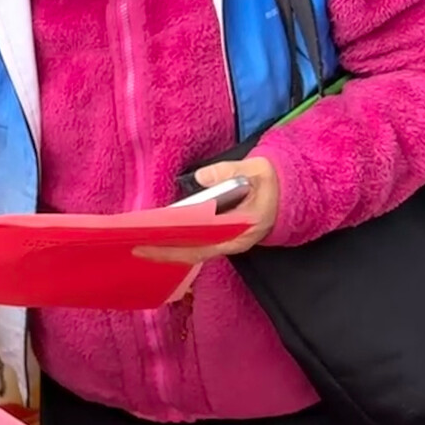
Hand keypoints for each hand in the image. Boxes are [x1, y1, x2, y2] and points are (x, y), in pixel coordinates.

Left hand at [138, 158, 280, 263]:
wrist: (288, 191)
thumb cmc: (272, 181)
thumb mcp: (256, 170)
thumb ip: (228, 172)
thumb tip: (200, 178)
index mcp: (242, 228)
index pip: (204, 244)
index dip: (176, 247)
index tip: (151, 243)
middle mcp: (234, 242)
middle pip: (194, 254)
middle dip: (165, 253)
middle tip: (136, 248)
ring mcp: (229, 242)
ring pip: (195, 252)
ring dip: (170, 250)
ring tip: (142, 245)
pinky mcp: (224, 238)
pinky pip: (199, 245)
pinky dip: (179, 244)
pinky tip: (160, 238)